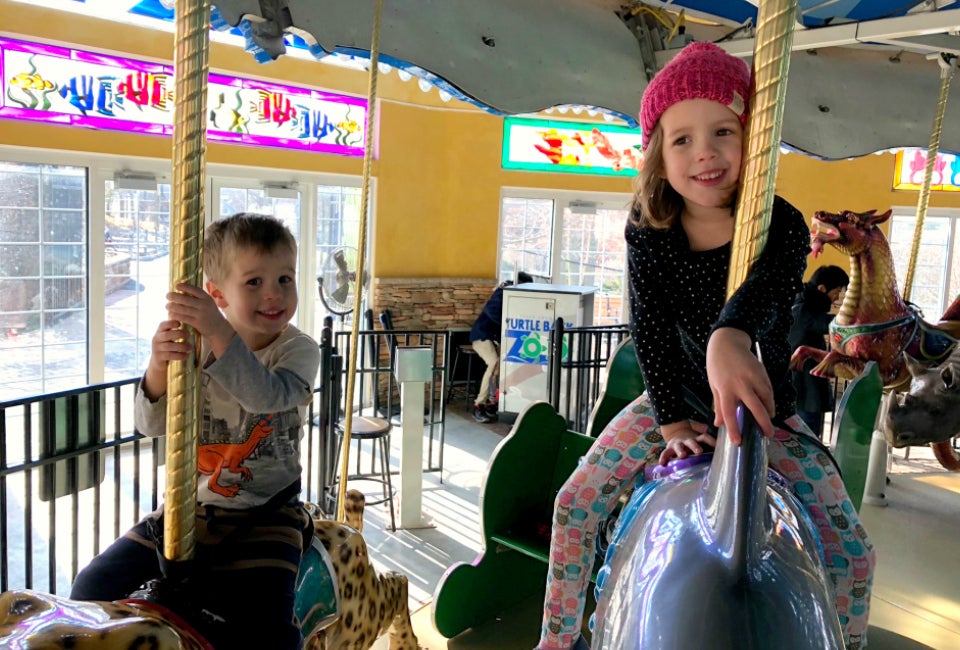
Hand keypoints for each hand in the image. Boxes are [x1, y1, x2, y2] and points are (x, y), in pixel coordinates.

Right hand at [143, 319, 191, 399]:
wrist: (159, 365)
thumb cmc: (170, 349)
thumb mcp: (172, 339)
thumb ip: (179, 331)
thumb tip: (194, 320)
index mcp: (160, 332)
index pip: (163, 324)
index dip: (171, 322)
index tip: (180, 322)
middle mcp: (157, 339)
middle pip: (166, 334)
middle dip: (178, 334)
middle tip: (189, 335)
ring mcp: (156, 349)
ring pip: (168, 345)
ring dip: (180, 346)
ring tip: (190, 348)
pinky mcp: (159, 359)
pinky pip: (168, 356)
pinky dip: (178, 355)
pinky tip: (186, 356)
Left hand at [166, 283, 234, 351]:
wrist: (219, 328)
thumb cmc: (210, 314)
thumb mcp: (208, 303)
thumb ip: (198, 298)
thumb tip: (182, 291)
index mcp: (207, 298)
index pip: (195, 290)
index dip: (185, 287)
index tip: (176, 285)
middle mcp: (204, 305)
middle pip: (186, 299)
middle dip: (175, 297)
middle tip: (167, 295)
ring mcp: (201, 314)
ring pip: (183, 309)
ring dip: (173, 307)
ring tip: (167, 306)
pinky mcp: (197, 323)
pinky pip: (184, 318)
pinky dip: (176, 316)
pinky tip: (170, 314)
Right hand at [658, 422, 716, 465]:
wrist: (678, 434)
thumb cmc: (693, 444)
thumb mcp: (700, 443)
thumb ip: (709, 450)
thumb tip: (723, 460)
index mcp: (697, 439)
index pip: (705, 438)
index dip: (711, 441)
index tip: (717, 446)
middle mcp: (688, 440)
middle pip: (692, 442)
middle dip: (695, 446)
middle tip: (699, 452)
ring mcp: (678, 444)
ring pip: (679, 446)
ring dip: (680, 451)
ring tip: (682, 456)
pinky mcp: (669, 448)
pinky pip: (665, 453)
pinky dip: (663, 458)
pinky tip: (662, 464)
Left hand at [706, 327, 774, 444]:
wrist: (727, 343)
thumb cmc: (717, 366)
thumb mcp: (714, 385)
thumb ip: (719, 405)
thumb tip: (718, 424)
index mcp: (725, 389)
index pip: (729, 414)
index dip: (734, 430)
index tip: (738, 442)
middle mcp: (740, 384)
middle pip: (755, 408)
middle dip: (763, 424)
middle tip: (768, 435)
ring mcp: (753, 378)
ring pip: (767, 399)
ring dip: (769, 412)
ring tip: (769, 421)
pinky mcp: (762, 372)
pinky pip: (769, 390)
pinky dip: (770, 400)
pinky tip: (769, 407)